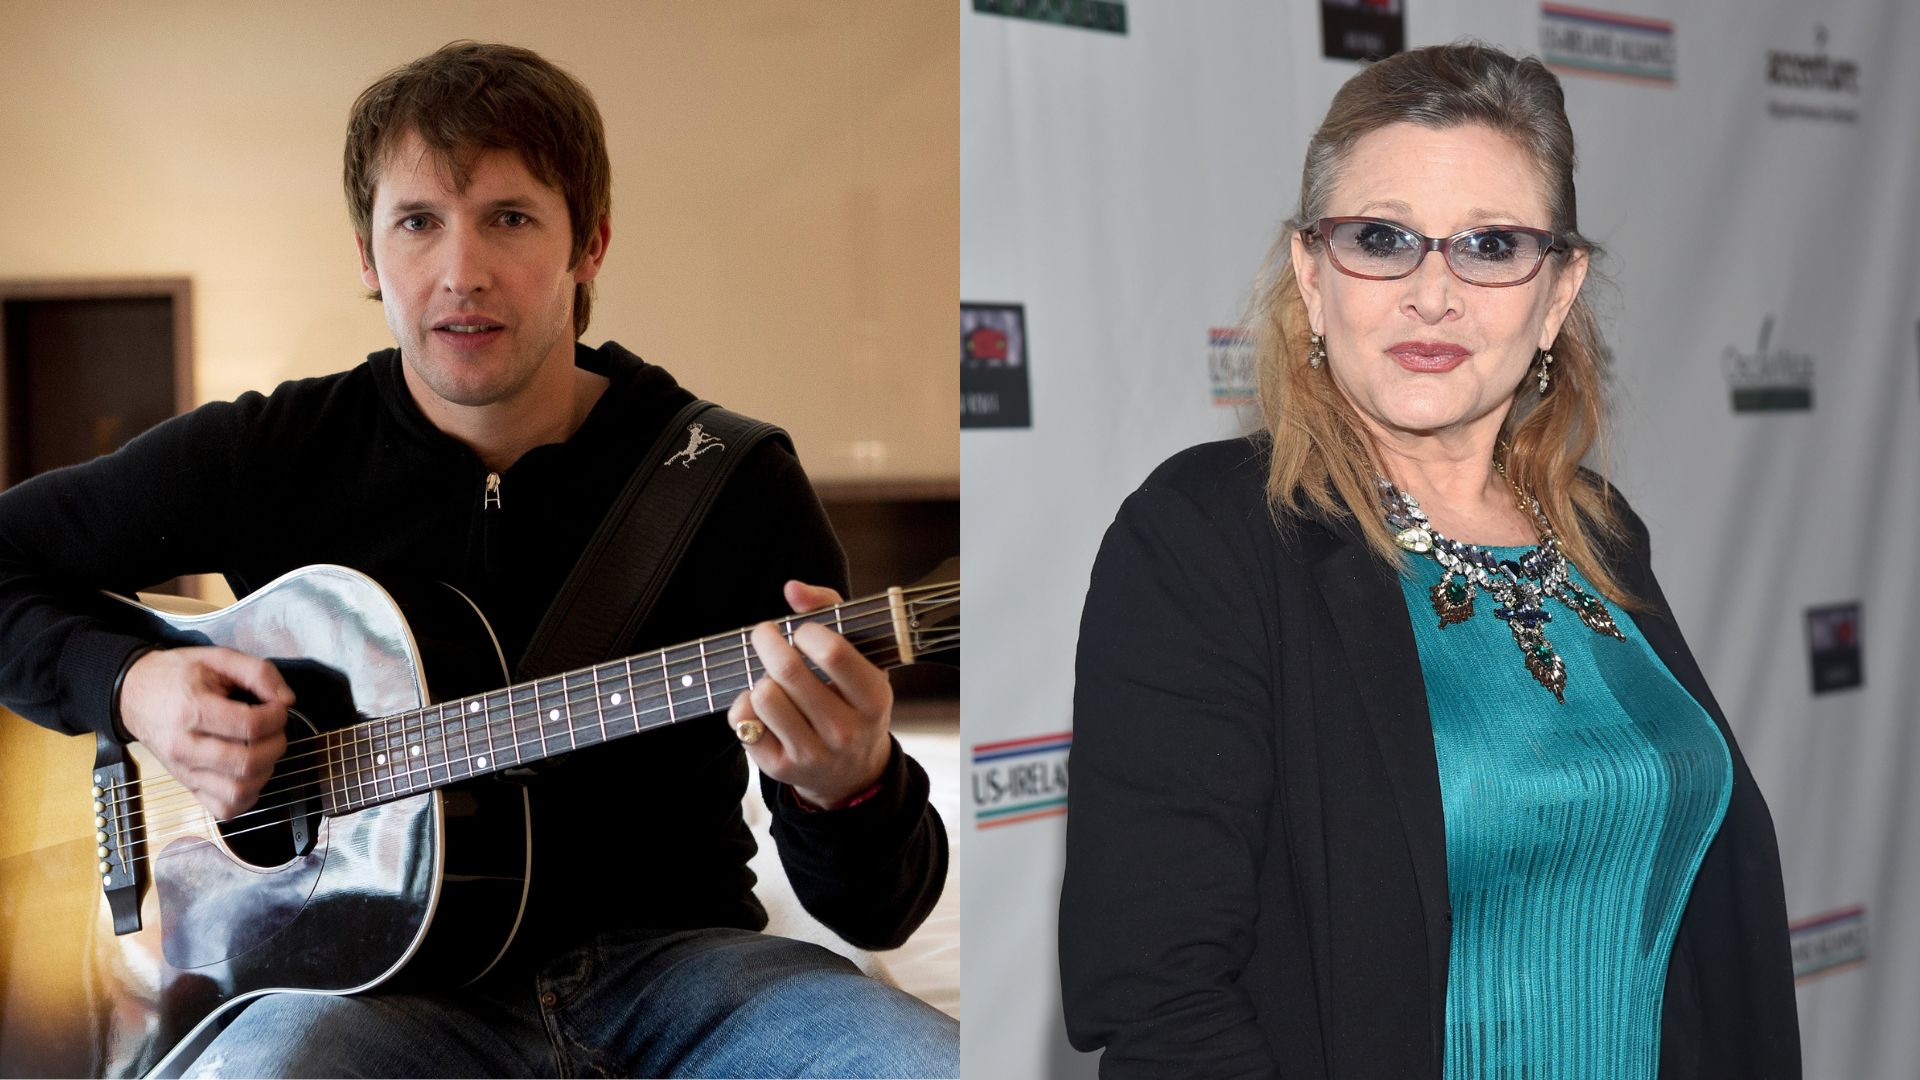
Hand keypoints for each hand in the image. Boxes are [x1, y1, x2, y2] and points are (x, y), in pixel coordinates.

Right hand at [118, 646, 293, 819]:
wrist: (134, 694)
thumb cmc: (176, 675)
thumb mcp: (217, 657)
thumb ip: (258, 672)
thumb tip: (287, 699)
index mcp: (191, 712)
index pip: (249, 727)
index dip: (277, 716)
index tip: (278, 707)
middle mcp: (184, 748)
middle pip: (247, 763)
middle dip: (276, 744)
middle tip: (275, 729)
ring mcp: (184, 772)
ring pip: (238, 791)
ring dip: (265, 771)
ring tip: (263, 749)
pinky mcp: (187, 786)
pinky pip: (224, 809)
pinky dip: (247, 797)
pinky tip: (250, 773)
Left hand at [728, 580, 892, 809]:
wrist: (853, 773)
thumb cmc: (853, 701)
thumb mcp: (862, 657)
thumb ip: (832, 609)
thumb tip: (793, 589)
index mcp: (873, 698)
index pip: (833, 652)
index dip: (807, 631)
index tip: (802, 631)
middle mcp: (846, 730)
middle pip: (788, 671)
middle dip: (767, 641)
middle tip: (765, 634)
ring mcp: (813, 753)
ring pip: (764, 696)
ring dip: (760, 678)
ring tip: (772, 679)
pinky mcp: (781, 768)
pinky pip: (743, 722)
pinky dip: (744, 705)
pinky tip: (761, 705)